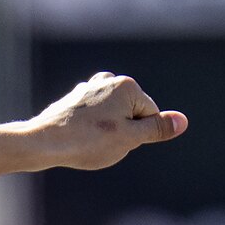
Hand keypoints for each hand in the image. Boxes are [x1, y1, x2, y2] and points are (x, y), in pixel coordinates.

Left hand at [25, 73, 186, 171]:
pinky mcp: (72, 101)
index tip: (114, 141)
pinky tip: (75, 137)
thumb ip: (156, 129)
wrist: (42, 144)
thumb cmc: (87, 142)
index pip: (149, 115)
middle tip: (98, 143)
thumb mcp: (129, 139)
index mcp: (127, 85)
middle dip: (120, 132)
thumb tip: (182, 122)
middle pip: (129, 114)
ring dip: (104, 131)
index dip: (136, 135)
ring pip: (110, 117)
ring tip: (87, 140)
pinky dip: (87, 130)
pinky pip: (91, 119)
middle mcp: (108, 80)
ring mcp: (88, 89)